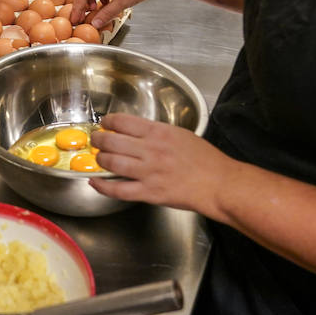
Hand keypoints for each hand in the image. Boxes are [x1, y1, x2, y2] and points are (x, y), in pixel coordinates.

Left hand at [89, 113, 234, 213]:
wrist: (219, 184)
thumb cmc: (206, 160)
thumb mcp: (182, 135)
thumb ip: (159, 133)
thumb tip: (139, 133)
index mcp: (160, 132)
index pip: (123, 122)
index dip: (108, 122)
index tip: (105, 124)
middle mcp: (151, 150)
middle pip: (112, 141)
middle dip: (99, 140)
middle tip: (96, 140)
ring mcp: (149, 172)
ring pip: (112, 163)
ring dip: (100, 160)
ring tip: (98, 159)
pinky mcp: (149, 192)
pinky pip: (118, 190)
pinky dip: (103, 186)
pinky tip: (95, 182)